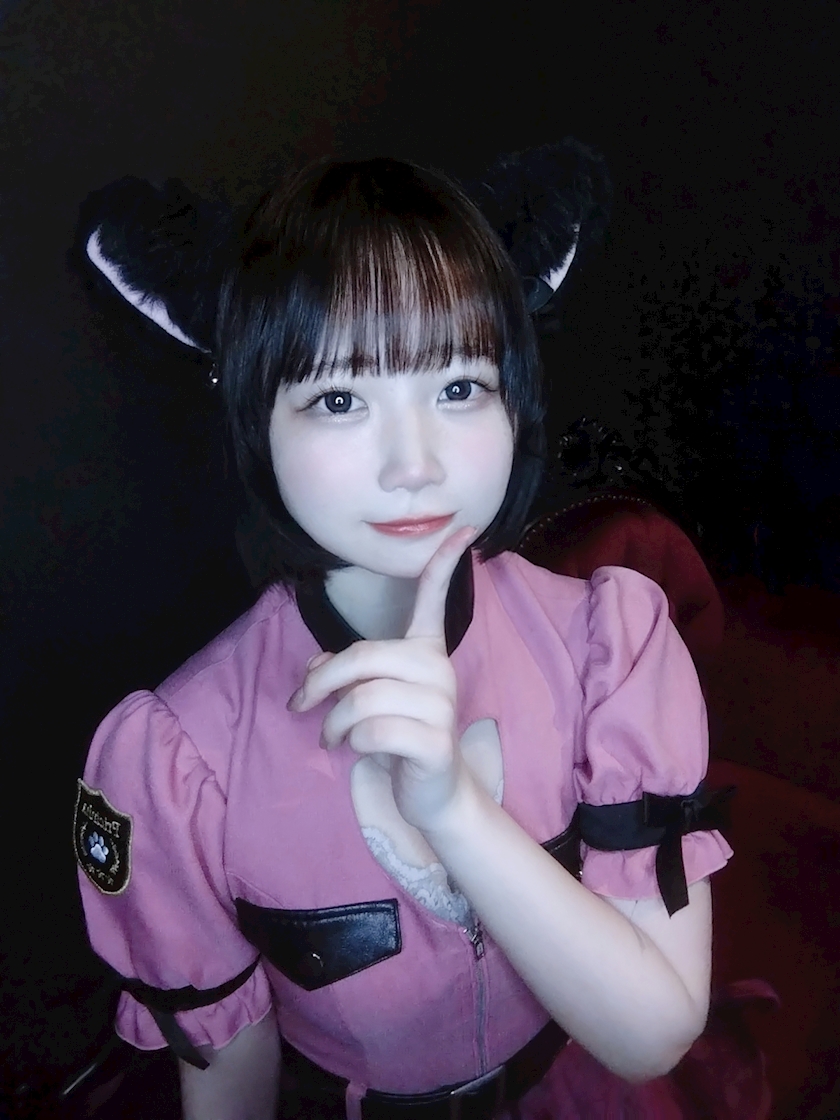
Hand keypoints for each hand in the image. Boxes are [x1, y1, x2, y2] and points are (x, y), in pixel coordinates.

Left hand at [287, 526, 477, 831]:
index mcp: (425, 651)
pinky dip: (351, 743)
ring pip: (361, 698)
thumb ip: (341, 675)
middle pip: (362, 656)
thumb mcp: (364, 699)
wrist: (433, 794)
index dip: (444, 563)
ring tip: (332, 735)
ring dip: (332, 722)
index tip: (463, 529)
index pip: (434, 599)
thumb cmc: (397, 737)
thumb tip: (314, 670)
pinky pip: (373, 731)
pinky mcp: (435, 741)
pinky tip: (357, 750)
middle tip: (302, 705)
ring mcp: (441, 705)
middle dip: (320, 683)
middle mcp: (438, 670)